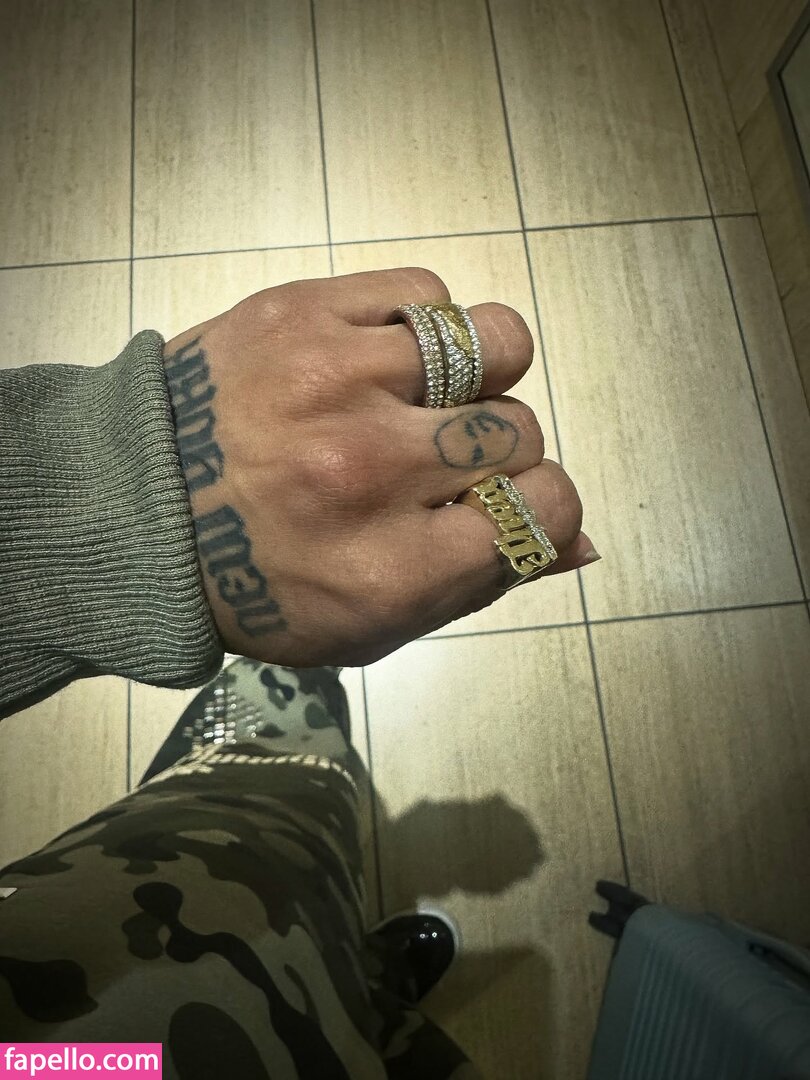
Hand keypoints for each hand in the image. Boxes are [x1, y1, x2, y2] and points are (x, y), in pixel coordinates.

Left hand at [161, 268, 595, 666]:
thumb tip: (579, 544)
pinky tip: (386, 359)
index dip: (545, 509)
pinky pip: (426, 294)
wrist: (133, 506)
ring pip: (492, 344)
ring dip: (480, 375)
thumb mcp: (367, 624)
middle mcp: (374, 469)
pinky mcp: (304, 310)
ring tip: (430, 395)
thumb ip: (478, 586)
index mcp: (391, 568)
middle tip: (443, 459)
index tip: (511, 503)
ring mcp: (339, 379)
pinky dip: (424, 328)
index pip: (544, 512)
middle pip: (521, 432)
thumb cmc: (259, 582)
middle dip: (500, 452)